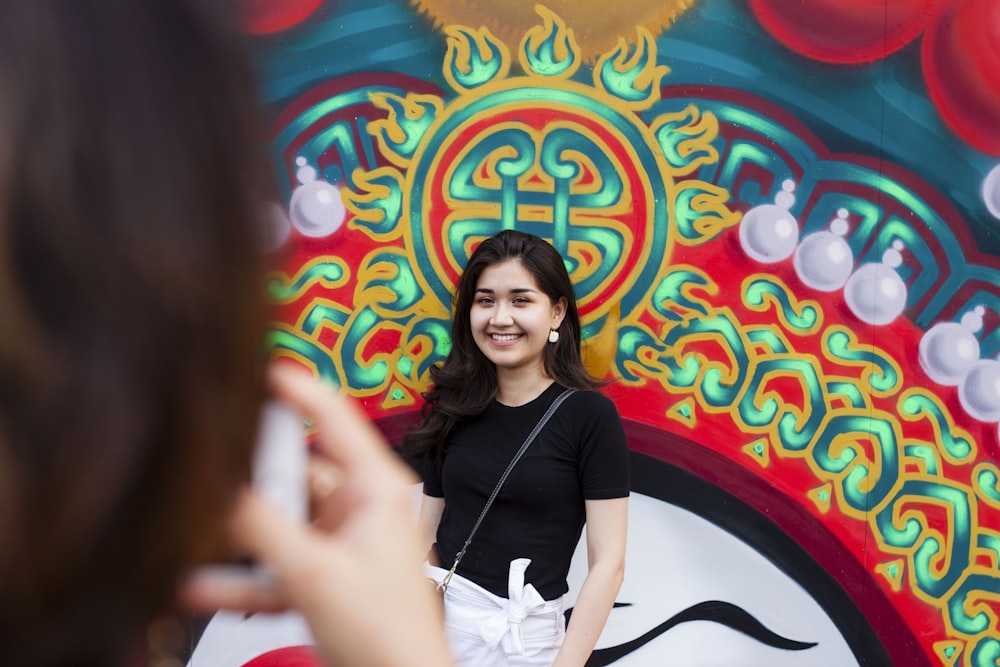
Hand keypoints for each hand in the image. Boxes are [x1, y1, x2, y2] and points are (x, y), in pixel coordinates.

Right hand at [182, 364, 449, 666]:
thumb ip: (260, 527)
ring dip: (244, 535)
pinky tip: (205, 586)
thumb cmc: (388, 635)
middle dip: (252, 476)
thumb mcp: (312, 573)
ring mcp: (344, 540)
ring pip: (282, 520)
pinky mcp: (328, 572)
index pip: (333, 416)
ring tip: (198, 535)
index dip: (295, 387)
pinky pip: (280, 562)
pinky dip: (248, 576)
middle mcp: (362, 505)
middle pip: (296, 470)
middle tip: (211, 470)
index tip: (256, 369)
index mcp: (376, 487)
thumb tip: (218, 488)